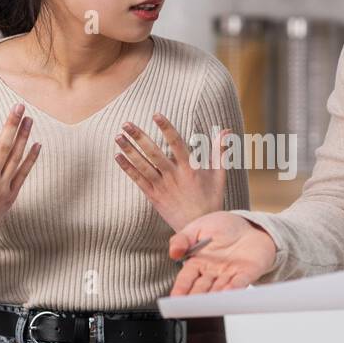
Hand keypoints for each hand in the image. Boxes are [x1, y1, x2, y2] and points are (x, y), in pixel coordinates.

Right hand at [0, 102, 40, 261]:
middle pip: (3, 147)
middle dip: (11, 124)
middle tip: (19, 106)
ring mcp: (2, 189)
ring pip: (16, 158)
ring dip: (24, 137)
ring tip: (29, 119)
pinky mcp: (12, 196)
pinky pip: (24, 174)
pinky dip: (31, 159)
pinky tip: (37, 143)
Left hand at [114, 113, 227, 231]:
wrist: (198, 227)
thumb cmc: (211, 200)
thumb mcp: (219, 176)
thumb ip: (220, 151)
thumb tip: (226, 130)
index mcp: (190, 169)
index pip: (177, 143)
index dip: (166, 128)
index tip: (156, 115)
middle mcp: (174, 176)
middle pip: (154, 153)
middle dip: (139, 137)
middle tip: (126, 123)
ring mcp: (162, 187)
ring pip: (143, 165)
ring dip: (129, 150)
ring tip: (117, 136)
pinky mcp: (154, 197)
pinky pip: (138, 180)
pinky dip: (128, 168)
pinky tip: (117, 156)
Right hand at [168, 211, 277, 294]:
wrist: (249, 225)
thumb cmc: (223, 227)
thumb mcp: (198, 228)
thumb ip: (182, 239)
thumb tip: (173, 252)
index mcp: (198, 263)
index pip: (186, 278)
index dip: (181, 288)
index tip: (175, 298)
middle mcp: (213, 273)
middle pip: (202, 288)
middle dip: (196, 297)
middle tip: (191, 306)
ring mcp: (230, 274)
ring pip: (220, 288)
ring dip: (214, 296)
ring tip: (208, 303)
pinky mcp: (247, 272)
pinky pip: (240, 282)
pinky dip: (234, 288)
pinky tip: (228, 292)